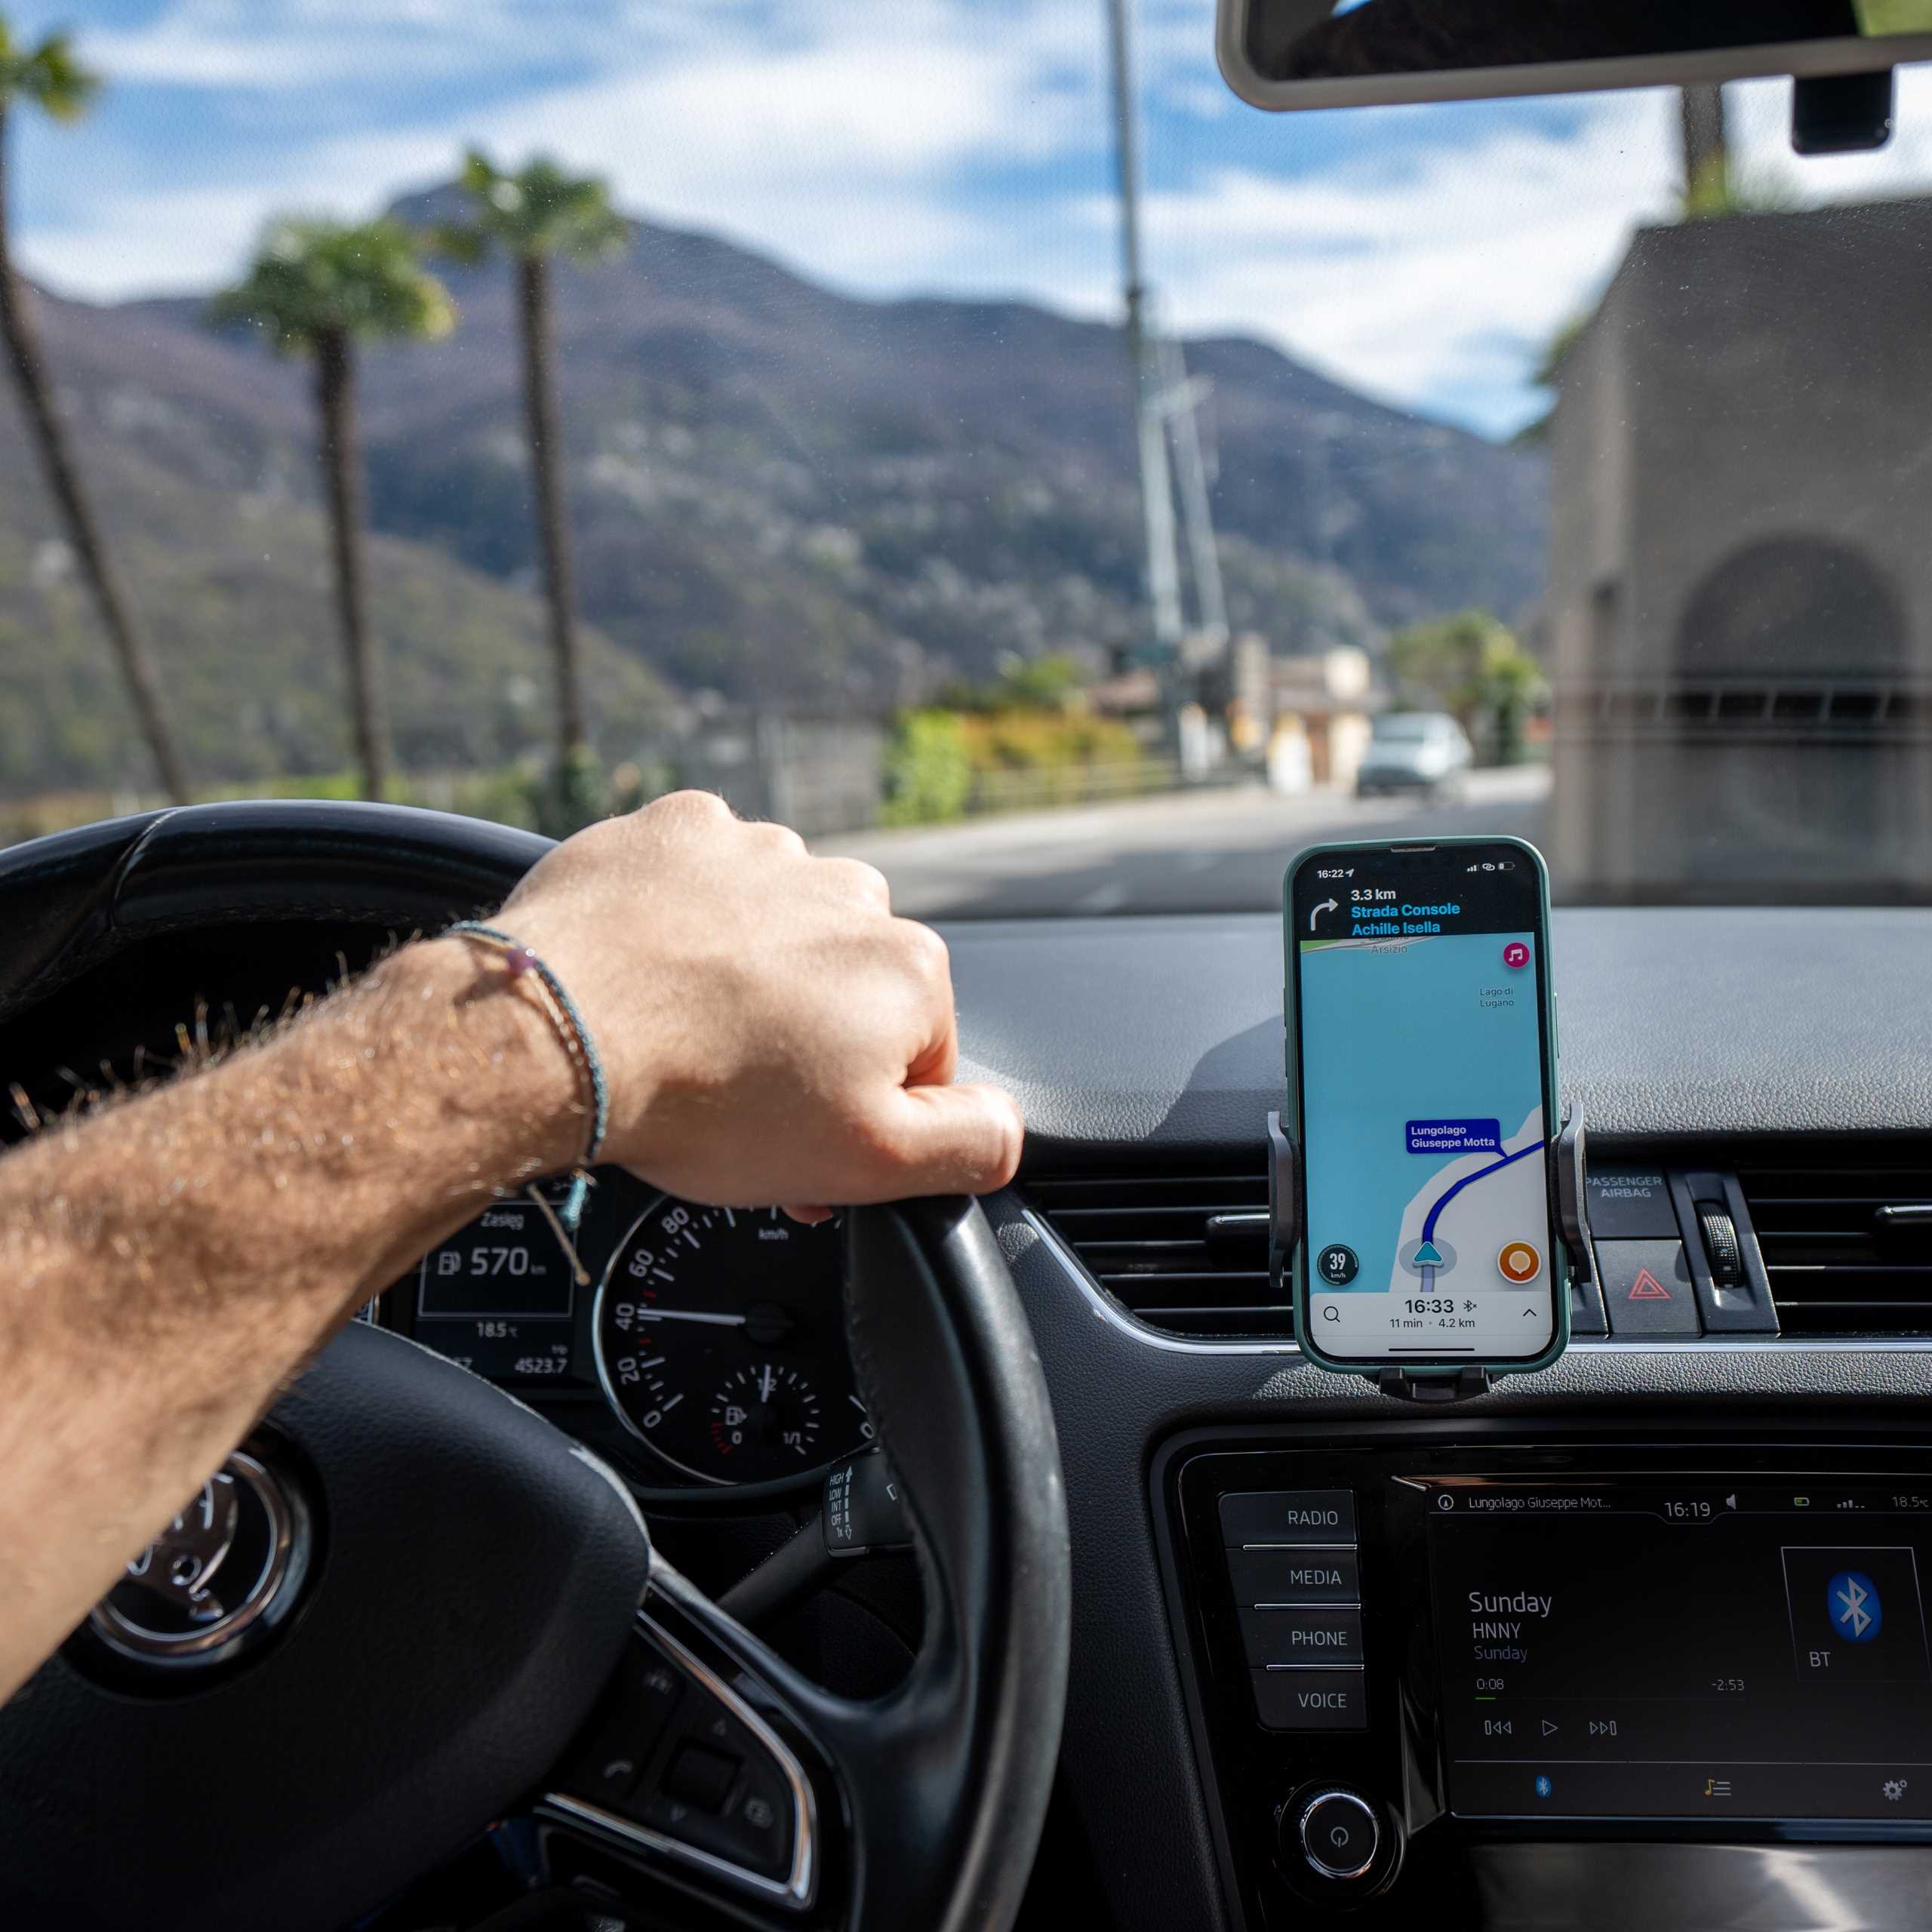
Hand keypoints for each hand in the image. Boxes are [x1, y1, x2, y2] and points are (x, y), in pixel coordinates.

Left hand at [491, 792, 1022, 1213]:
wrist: (557, 1033)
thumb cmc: (707, 1099)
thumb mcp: (869, 1162)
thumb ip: (972, 1144)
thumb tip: (1008, 1126)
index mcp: (908, 968)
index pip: (912, 1055)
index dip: (856, 1111)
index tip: (796, 1142)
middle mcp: (849, 891)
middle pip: (844, 986)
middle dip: (804, 1037)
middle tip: (735, 1096)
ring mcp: (758, 850)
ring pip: (774, 927)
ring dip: (746, 973)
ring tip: (684, 1030)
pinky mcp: (676, 830)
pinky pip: (700, 878)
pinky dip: (683, 918)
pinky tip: (652, 969)